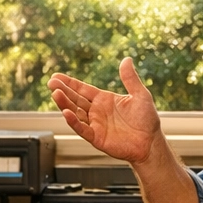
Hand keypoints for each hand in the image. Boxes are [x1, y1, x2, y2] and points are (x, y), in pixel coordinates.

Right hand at [48, 58, 163, 164]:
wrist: (151, 143)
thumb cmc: (147, 120)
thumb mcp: (140, 95)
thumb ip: (130, 78)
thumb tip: (127, 60)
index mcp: (104, 100)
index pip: (82, 89)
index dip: (70, 83)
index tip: (57, 77)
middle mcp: (97, 112)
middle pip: (75, 99)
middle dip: (63, 91)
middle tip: (51, 83)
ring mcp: (95, 125)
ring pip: (75, 112)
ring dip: (64, 104)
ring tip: (55, 94)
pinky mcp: (97, 137)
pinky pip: (82, 129)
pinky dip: (73, 121)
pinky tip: (66, 112)